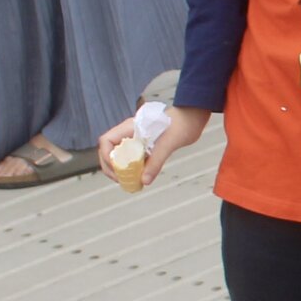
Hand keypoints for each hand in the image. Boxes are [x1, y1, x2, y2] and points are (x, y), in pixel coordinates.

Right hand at [96, 105, 210, 186]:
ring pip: (120, 154)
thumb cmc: (182, 125)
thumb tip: (144, 181)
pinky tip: (139, 177)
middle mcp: (130, 132)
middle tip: (120, 180)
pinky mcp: (146, 145)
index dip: (106, 156)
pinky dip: (133, 168)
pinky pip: (133, 157)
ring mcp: (137, 139)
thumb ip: (156, 162)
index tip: (115, 170)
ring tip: (128, 182)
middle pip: (110, 150)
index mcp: (130, 127)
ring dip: (120, 168)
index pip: (106, 140)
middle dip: (111, 166)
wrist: (194, 118)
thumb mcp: (168, 144)